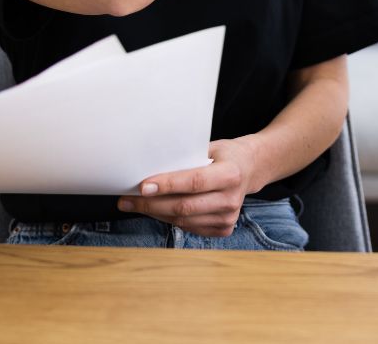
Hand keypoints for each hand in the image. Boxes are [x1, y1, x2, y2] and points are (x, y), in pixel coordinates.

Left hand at [117, 138, 259, 236]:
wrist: (251, 169)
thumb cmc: (225, 155)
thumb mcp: (211, 147)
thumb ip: (187, 158)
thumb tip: (150, 167)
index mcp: (230, 174)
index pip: (194, 182)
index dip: (167, 185)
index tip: (142, 186)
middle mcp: (231, 198)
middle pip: (184, 207)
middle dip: (151, 205)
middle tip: (127, 200)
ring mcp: (228, 217)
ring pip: (182, 220)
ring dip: (155, 214)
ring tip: (134, 205)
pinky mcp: (223, 229)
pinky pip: (188, 227)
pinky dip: (169, 219)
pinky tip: (156, 211)